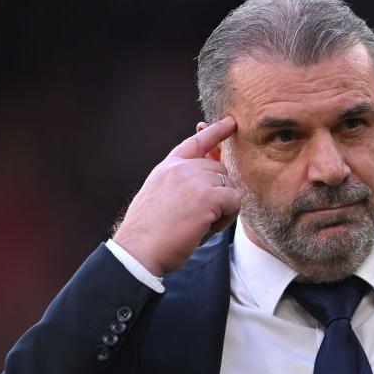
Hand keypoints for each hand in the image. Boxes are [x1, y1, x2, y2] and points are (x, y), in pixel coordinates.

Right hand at [112, 117, 240, 275]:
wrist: (138, 250)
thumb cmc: (150, 233)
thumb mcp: (163, 199)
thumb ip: (183, 183)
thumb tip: (213, 176)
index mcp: (167, 168)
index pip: (196, 143)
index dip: (214, 132)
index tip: (230, 123)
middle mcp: (181, 168)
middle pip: (219, 170)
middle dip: (217, 194)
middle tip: (197, 218)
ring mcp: (194, 179)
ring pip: (228, 186)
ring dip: (221, 208)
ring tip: (198, 225)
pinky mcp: (207, 196)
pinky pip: (234, 201)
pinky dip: (226, 218)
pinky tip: (206, 228)